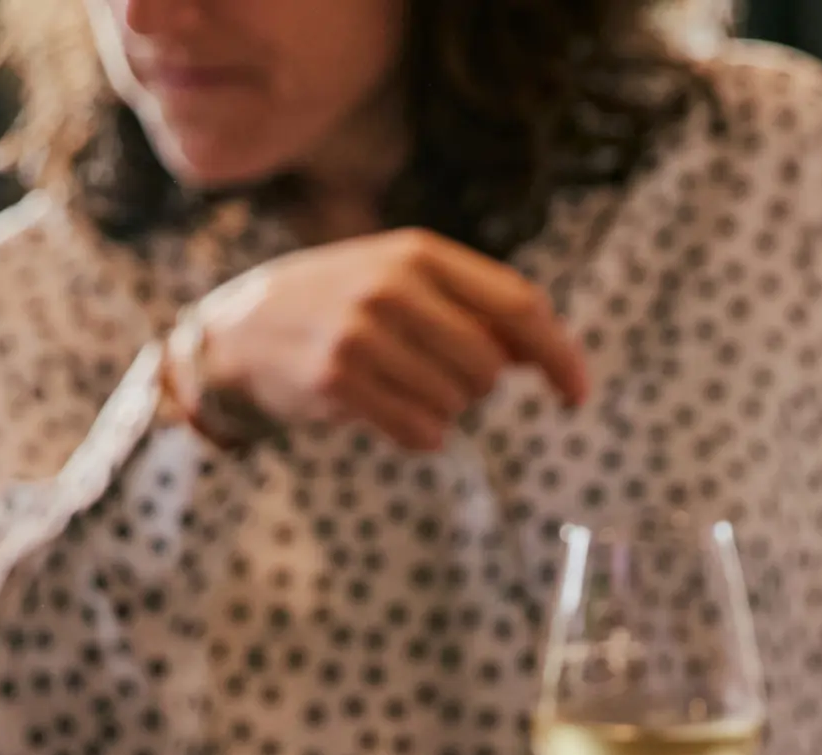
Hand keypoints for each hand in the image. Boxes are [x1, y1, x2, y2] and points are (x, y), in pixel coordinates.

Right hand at [181, 227, 588, 451]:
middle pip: (490, 366)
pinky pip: (420, 432)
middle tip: (436, 378)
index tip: (577, 396)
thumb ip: (472, 309)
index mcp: (420, 253)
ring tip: (397, 386)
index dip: (559, 355)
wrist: (243, 330)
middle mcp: (393, 286)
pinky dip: (418, 435)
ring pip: (456, 404)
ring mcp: (363, 332)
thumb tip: (544, 355)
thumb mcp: (403, 283)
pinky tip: (386, 411)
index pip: (519, 305)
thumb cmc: (341, 307)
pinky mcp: (338, 380)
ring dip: (442, 411)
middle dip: (478, 388)